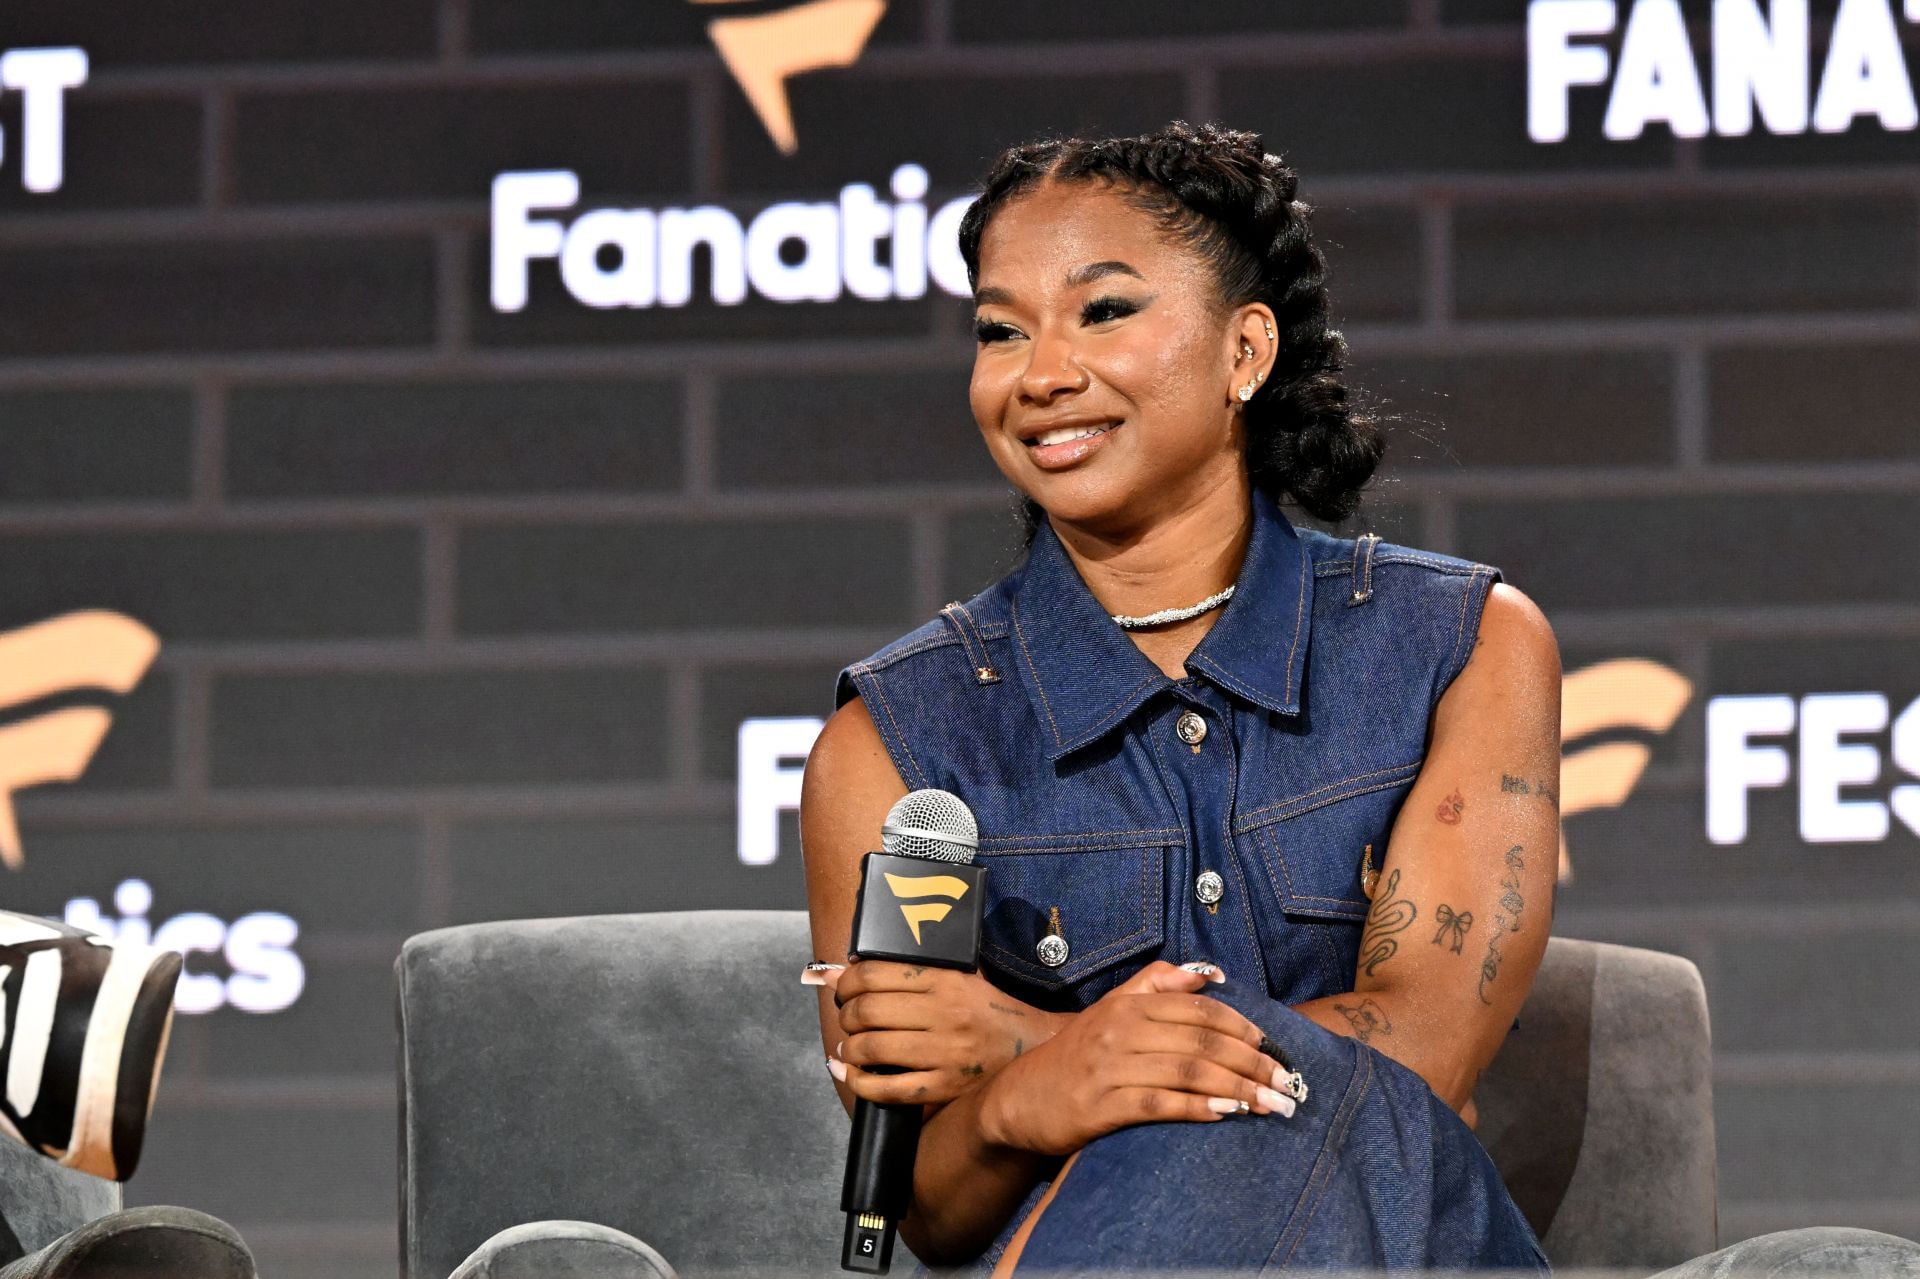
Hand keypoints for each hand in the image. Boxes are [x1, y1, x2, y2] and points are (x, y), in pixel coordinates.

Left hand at [823, 962, 1065, 1107]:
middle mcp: (944, 1014)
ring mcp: (945, 1054)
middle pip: (868, 1011)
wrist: (1035, 1047)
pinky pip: (888, 1090)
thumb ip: (906, 972)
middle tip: (847, 1018)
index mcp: (946, 980)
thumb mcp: (957, 978)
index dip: (846, 981)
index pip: (876, 974)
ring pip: (872, 1049)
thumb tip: (840, 969)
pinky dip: (860, 1083)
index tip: (843, 988)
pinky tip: (853, 1075)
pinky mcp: (945, 1088)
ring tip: (850, 1048)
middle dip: (845, 1015)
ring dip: (849, 1049)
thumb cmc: (988, 1010)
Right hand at [975, 961, 1295, 1156]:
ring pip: (1188, 1072)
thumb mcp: (1110, 1010)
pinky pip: (1159, 1104)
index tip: (1276, 1049)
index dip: (1243, 1028)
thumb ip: (1155, 985)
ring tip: (1272, 1105)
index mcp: (1129, 1005)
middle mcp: (1121, 1029)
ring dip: (1238, 1088)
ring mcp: (1110, 1067)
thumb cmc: (1074, 1056)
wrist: (1017, 1100)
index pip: (1199, 1010)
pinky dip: (1198, 1108)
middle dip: (1252, 1063)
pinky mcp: (1101, 1106)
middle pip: (1202, 1041)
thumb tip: (1207, 975)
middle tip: (1288, 1085)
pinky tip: (1228, 1115)